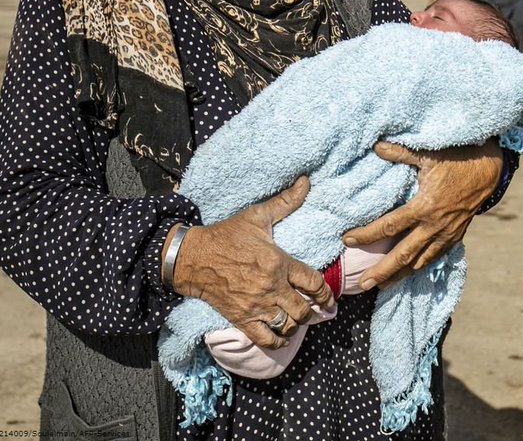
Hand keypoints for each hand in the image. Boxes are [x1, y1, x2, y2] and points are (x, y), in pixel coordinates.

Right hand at [171, 176, 332, 349]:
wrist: (193, 258)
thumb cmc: (227, 235)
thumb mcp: (257, 216)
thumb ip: (285, 202)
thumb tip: (305, 182)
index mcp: (279, 262)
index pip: (313, 283)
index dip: (325, 293)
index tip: (328, 297)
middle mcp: (271, 287)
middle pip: (304, 309)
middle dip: (313, 311)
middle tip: (316, 309)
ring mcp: (256, 305)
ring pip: (288, 324)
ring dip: (296, 324)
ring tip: (298, 318)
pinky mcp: (242, 319)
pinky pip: (266, 339)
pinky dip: (278, 341)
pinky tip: (282, 336)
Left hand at [343, 140, 503, 289]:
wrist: (487, 170)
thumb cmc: (456, 159)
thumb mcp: (427, 154)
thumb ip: (400, 153)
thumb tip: (376, 146)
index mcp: (424, 206)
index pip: (389, 226)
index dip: (366, 234)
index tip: (347, 239)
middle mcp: (434, 226)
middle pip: (403, 255)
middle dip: (382, 271)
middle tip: (363, 284)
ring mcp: (446, 234)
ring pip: (420, 262)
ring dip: (400, 275)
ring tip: (382, 286)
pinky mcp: (455, 236)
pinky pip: (435, 257)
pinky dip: (420, 267)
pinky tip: (409, 272)